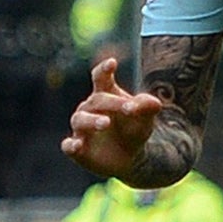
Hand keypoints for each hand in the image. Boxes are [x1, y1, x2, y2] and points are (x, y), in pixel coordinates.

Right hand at [61, 57, 164, 177]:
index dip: (104, 69)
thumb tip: (154, 103)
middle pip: (97, 100)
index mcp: (105, 94)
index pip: (100, 77)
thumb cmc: (135, 129)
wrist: (132, 158)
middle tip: (128, 108)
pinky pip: (68, 145)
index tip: (112, 63)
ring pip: (79, 119)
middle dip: (113, 103)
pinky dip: (71, 145)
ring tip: (106, 123)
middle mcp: (90, 109)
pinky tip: (77, 145)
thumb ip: (149, 106)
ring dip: (92, 120)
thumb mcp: (146, 117)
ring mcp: (81, 128)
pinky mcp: (77, 149)